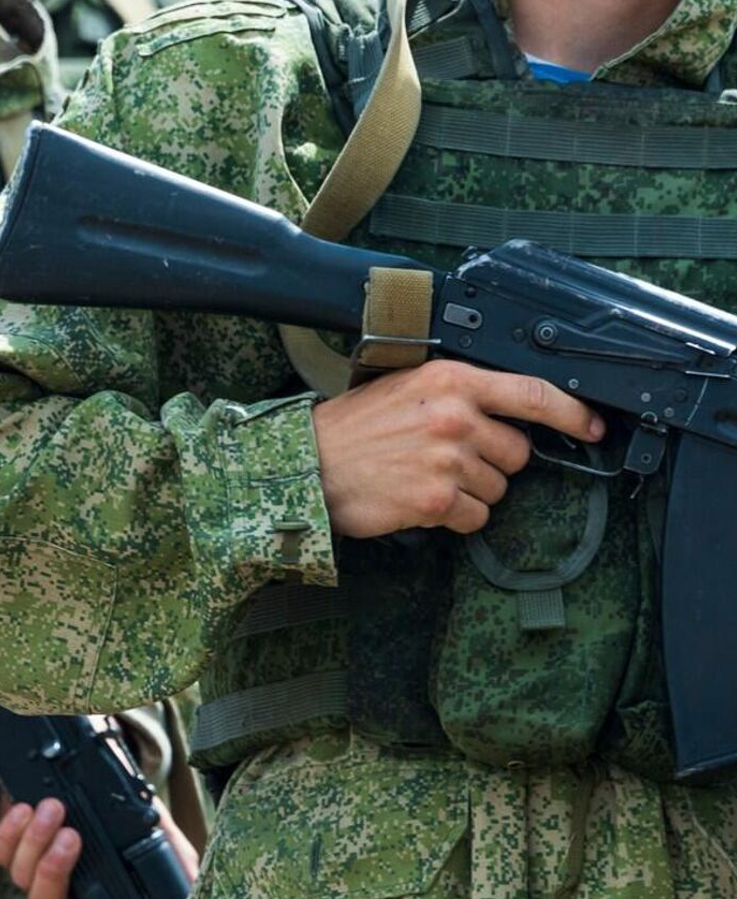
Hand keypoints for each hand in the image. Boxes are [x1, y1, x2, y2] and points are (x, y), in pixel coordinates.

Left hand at [0, 794, 197, 898]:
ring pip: (20, 875)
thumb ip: (178, 870)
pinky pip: (2, 848)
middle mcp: (66, 897)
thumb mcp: (171, 849)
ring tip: (54, 810)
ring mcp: (38, 871)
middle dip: (54, 870)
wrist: (116, 788)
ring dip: (33, 842)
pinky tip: (25, 807)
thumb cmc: (146, 828)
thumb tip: (193, 888)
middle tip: (73, 837)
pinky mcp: (17, 842)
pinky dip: (10, 830)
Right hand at [312, 361, 603, 538]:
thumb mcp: (406, 389)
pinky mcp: (436, 501)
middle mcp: (455, 418)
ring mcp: (447, 461)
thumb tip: (509, 412)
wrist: (307, 466)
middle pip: (517, 452)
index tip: (592, 426)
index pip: (533, 393)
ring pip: (498, 488)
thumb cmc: (352, 430)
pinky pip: (475, 517)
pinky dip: (454, 517)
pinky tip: (420, 500)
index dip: (572, 413)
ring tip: (425, 478)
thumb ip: (457, 394)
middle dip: (492, 462)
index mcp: (450, 381)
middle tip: (447, 459)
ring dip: (469, 491)